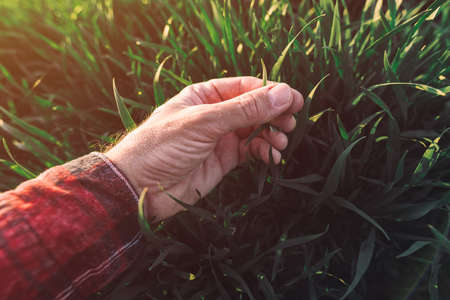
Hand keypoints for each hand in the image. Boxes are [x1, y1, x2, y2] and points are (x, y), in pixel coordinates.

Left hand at [105, 77, 302, 220]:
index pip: (246, 87)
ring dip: (272, 135)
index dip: (271, 92)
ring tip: (281, 143)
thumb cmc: (162, 146)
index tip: (294, 101)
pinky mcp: (223, 160)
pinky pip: (251, 151)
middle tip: (291, 123)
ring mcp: (220, 138)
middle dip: (274, 115)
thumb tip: (282, 94)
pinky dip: (265, 153)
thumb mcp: (204, 123)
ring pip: (256, 130)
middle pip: (254, 108)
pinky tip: (272, 157)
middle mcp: (215, 114)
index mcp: (205, 95)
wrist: (139, 188)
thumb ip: (244, 110)